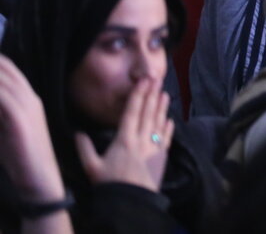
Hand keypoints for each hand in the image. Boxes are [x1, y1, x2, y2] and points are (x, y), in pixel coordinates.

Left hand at [0, 55, 64, 202]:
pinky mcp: (19, 121)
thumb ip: (0, 112)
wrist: (39, 178)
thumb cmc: (20, 157)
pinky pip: (2, 97)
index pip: (9, 69)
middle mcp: (29, 98)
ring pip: (2, 80)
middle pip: (5, 69)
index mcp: (28, 98)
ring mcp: (27, 108)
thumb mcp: (5, 128)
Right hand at [75, 77, 171, 192]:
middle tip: (157, 78)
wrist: (131, 203)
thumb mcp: (91, 167)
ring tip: (165, 93)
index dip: (138, 95)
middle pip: (148, 113)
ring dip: (162, 107)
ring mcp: (154, 147)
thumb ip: (84, 148)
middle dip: (152, 95)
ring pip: (159, 123)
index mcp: (124, 139)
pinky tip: (170, 119)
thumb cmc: (110, 185)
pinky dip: (169, 127)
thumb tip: (77, 132)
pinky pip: (167, 138)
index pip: (132, 112)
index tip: (143, 81)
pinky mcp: (162, 157)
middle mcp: (141, 140)